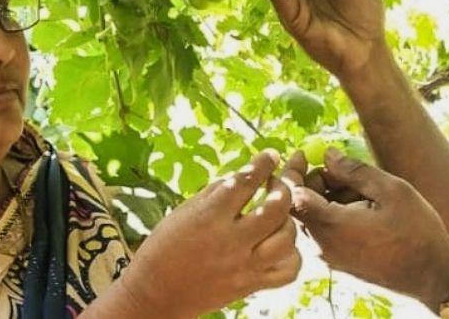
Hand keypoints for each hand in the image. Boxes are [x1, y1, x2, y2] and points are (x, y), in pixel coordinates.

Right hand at [118, 150, 301, 317]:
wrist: (156, 293)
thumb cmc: (166, 246)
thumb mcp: (186, 210)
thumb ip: (218, 191)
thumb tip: (247, 174)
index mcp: (210, 217)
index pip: (246, 181)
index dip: (264, 163)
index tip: (271, 155)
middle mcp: (231, 241)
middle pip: (276, 209)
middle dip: (282, 190)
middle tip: (275, 185)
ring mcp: (244, 266)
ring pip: (287, 239)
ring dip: (288, 222)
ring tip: (277, 217)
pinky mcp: (251, 286)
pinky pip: (288, 271)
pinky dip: (291, 255)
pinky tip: (279, 245)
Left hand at [284, 149, 448, 309]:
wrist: (433, 274)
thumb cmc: (415, 231)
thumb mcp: (390, 190)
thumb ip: (354, 171)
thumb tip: (328, 155)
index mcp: (330, 225)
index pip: (291, 194)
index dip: (292, 171)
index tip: (303, 153)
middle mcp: (323, 245)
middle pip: (300, 206)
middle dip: (314, 182)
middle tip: (342, 170)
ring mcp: (331, 257)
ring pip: (314, 219)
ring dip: (327, 198)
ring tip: (360, 190)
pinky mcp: (341, 263)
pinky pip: (325, 233)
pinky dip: (335, 215)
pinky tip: (363, 208)